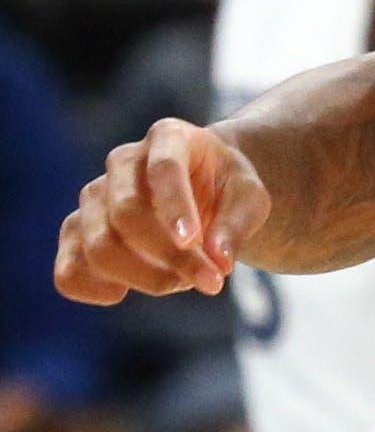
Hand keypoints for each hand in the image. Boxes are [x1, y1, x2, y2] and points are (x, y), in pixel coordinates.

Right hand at [56, 121, 270, 304]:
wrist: (202, 190)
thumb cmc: (226, 189)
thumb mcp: (249, 197)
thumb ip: (238, 223)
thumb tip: (218, 261)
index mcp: (169, 138)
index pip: (163, 170)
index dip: (174, 207)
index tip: (192, 242)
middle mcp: (122, 162)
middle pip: (126, 213)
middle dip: (169, 256)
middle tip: (211, 281)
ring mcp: (93, 197)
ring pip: (97, 246)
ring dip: (143, 277)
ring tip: (182, 281)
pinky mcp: (76, 232)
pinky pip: (68, 271)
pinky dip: (93, 290)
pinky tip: (123, 293)